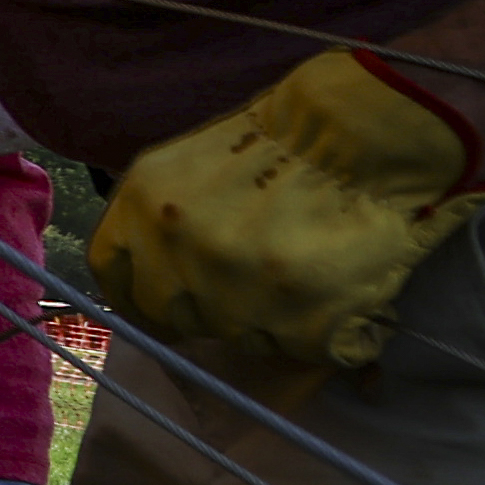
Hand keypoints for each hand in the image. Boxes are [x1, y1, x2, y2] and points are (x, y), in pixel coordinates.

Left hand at [91, 49, 484, 367]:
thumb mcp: (190, 168)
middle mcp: (180, 255)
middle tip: (253, 282)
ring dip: (271, 318)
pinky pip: (301, 350)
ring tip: (307, 271)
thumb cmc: (286, 142)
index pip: (115, 276)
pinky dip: (324, 332)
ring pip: (241, 337)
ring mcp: (239, 296)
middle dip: (208, 306)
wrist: (369, 134)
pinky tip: (340, 291)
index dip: (141, 292)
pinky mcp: (302, 325)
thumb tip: (156, 274)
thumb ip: (163, 224)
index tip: (165, 298)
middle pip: (174, 314)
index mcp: (144, 208)